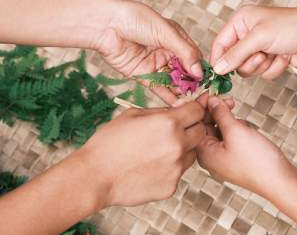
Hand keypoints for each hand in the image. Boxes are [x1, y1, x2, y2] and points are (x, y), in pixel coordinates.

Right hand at [77, 102, 205, 206]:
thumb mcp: (132, 115)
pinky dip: (169, 168)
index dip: (193, 109)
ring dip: (182, 150)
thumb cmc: (108, 143)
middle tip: (174, 132)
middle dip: (192, 129)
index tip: (188, 112)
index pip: (197, 111)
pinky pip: (178, 172)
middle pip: (201, 133)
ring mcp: (176, 168)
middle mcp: (177, 146)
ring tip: (156, 151)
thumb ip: (159, 112)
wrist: (95, 176)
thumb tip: (177, 110)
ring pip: (192, 154)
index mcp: (168, 123)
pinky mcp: (171, 186)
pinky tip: (149, 167)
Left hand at [92, 0, 203, 103]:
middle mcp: (166, 51)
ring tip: (193, 104)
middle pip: (184, 71)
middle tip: (203, 97)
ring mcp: (155, 64)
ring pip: (173, 81)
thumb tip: (199, 71)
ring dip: (183, 92)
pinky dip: (168, 97)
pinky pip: (159, 88)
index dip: (201, 69)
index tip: (210, 81)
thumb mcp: (166, 32)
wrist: (107, 25)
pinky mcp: (142, 75)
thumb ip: (184, 52)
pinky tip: (179, 105)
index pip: (193, 56)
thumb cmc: (136, 19)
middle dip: (193, 83)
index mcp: (174, 37)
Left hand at [197, 97, 296, 195]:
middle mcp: (210, 158)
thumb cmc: (257, 162)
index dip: (203, 106)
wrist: (279, 181)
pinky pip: (229, 139)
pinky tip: (246, 130)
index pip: (196, 124)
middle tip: (229, 101)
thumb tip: (212, 100)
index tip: (212, 93)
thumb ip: (220, 113)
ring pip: (219, 131)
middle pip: (206, 126)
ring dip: (228, 121)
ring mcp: (222, 159)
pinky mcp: (235, 159)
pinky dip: (236, 130)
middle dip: (217, 113)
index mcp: (204, 153)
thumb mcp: (235, 130)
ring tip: (241, 121)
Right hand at [210, 4, 296, 78]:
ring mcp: (261, 48)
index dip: (219, 60)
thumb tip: (218, 68)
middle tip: (261, 55)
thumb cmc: (292, 26)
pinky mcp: (272, 59)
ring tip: (275, 53)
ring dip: (263, 66)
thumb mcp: (259, 37)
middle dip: (249, 62)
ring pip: (249, 70)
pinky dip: (275, 68)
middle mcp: (248, 34)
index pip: (220, 43)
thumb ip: (236, 54)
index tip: (220, 74)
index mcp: (241, 21)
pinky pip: (264, 73)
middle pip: (234, 61)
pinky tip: (285, 57)